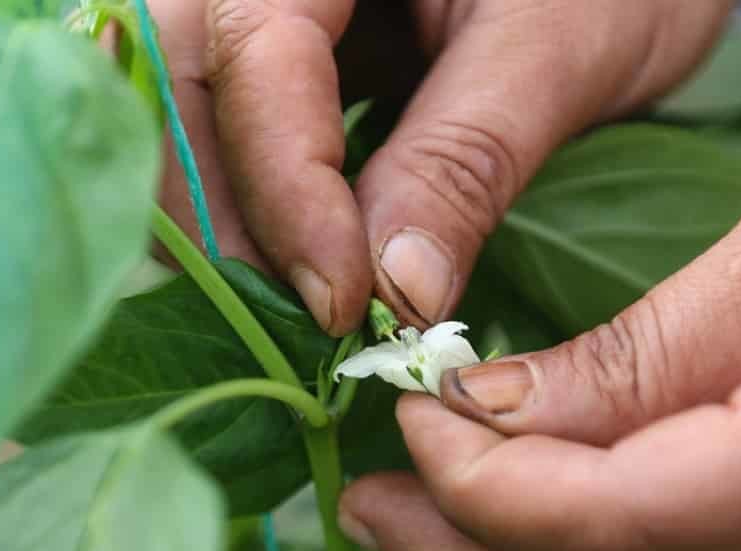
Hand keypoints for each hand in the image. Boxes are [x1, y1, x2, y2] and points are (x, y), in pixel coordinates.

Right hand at [150, 0, 733, 334]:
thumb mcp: (558, 51)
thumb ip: (464, 159)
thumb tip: (392, 294)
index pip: (253, 46)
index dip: (282, 184)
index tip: (339, 302)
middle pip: (182, 75)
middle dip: (222, 209)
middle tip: (294, 328)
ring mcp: (287, 2)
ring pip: (196, 107)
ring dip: (231, 217)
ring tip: (300, 317)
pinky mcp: (309, 51)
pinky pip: (246, 128)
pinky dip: (267, 208)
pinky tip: (312, 272)